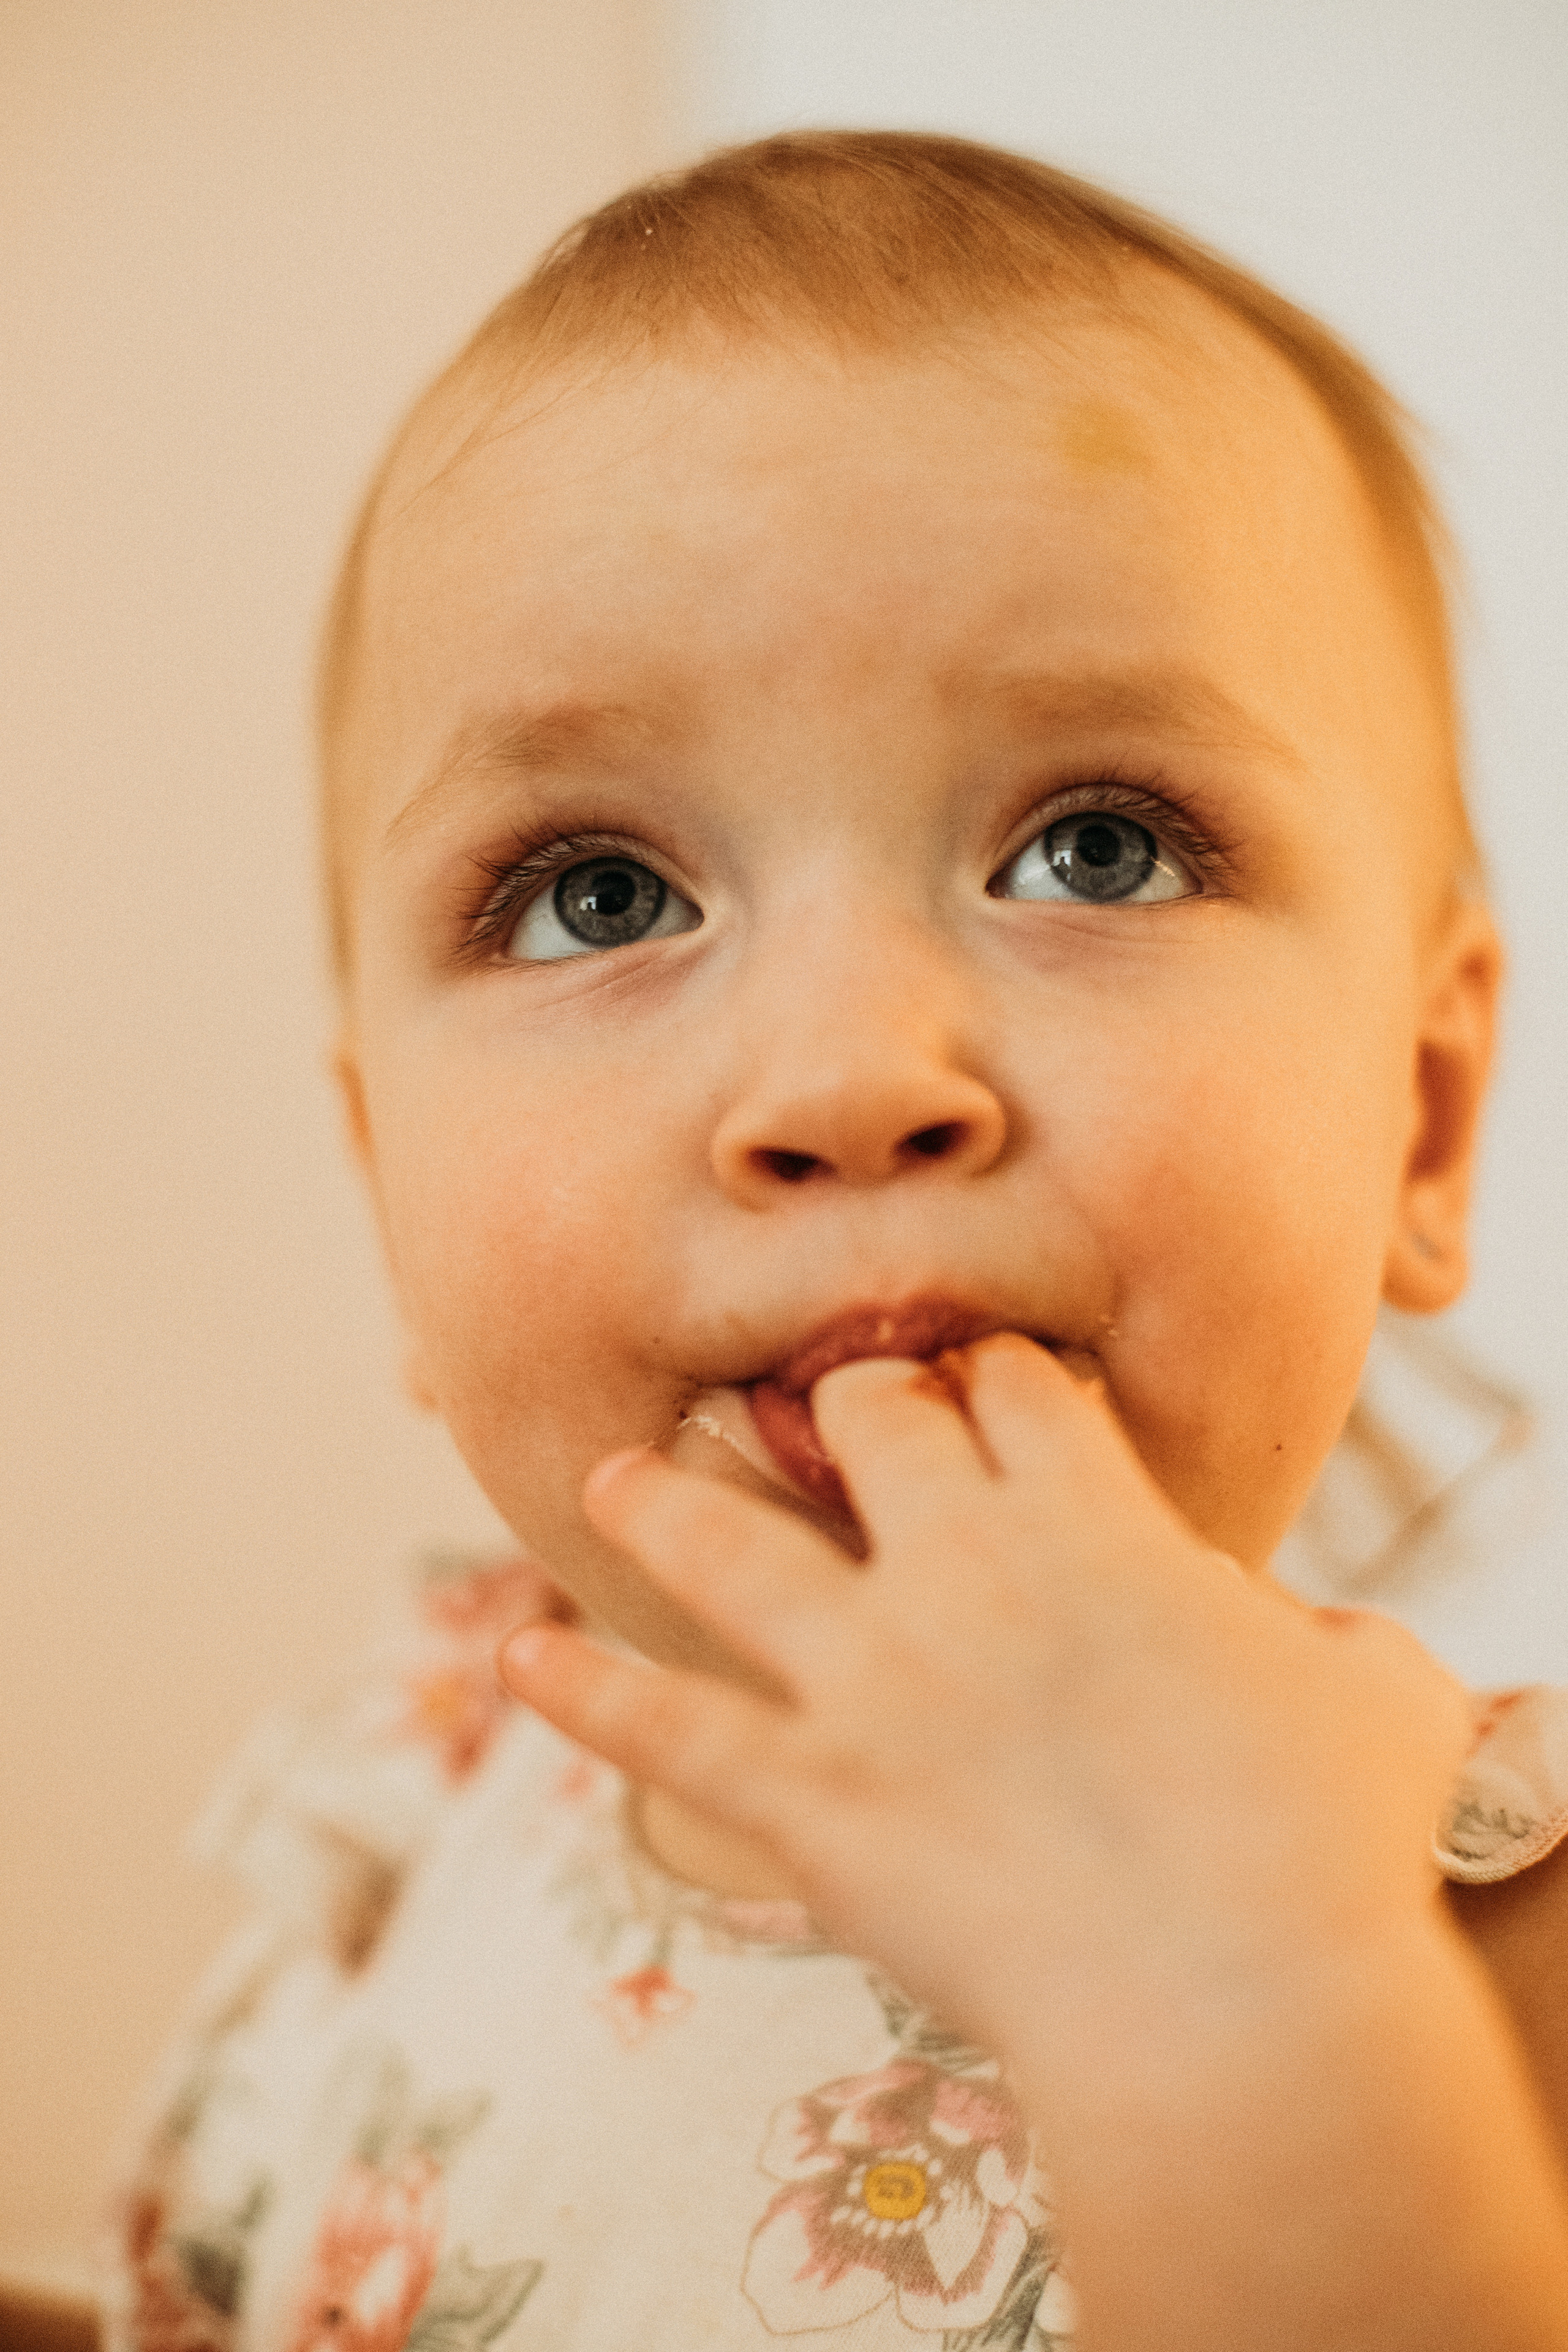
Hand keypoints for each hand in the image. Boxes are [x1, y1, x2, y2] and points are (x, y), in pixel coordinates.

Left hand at [500, 1334, 1466, 2071]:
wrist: (1234, 2001)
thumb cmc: (1330, 1848)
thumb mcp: (1379, 1706)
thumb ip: (1337, 1651)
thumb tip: (1314, 1650)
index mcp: (1096, 1520)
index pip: (1022, 1392)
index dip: (999, 1377)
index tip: (985, 1384)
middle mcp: (962, 1566)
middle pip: (868, 1424)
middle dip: (846, 1403)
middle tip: (820, 1412)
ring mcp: (869, 1678)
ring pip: (729, 1546)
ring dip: (663, 1500)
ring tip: (613, 1474)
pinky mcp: (809, 1799)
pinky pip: (666, 1729)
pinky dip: (584, 1694)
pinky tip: (518, 1661)